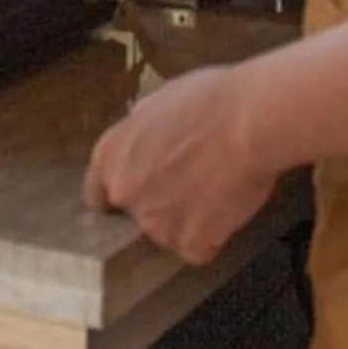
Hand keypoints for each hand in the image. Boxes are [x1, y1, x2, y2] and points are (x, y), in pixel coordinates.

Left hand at [84, 64, 279, 265]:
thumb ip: (140, 130)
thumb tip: (142, 140)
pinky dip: (211, 236)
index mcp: (110, 156)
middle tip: (188, 186)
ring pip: (166, 234)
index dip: (121, 195)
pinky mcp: (188, 244)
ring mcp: (155, 224)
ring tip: (215, 194)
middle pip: (134, 214)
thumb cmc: (210, 99)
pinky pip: (197, 248)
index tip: (139, 193)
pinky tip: (227, 210)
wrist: (249, 123)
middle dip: (156, 205)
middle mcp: (124, 194)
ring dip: (185, 222)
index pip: (98, 195)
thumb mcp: (160, 100)